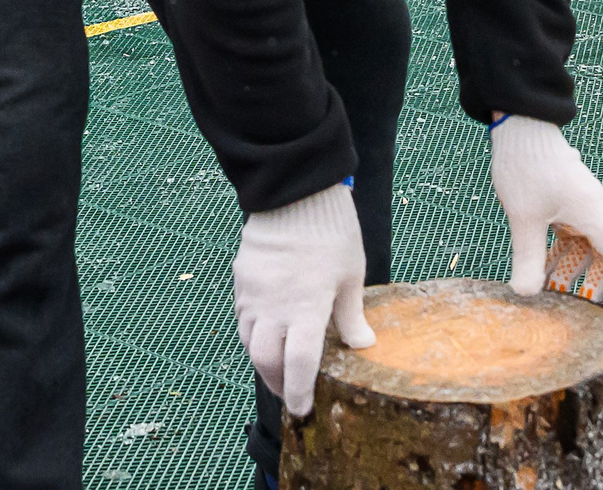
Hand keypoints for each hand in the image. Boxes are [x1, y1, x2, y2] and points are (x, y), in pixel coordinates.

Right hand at [233, 184, 370, 418]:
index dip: (299, 392)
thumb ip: (351, 315)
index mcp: (306, 308)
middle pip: (266, 361)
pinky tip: (265, 336)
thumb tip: (362, 345)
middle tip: (290, 395)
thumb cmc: (331, 231)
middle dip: (277, 384)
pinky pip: (242, 318)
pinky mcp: (241, 280)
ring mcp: (253, 294)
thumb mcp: (351, 274)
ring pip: (249, 343)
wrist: (294, 192)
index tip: (303, 409)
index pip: (298, 364)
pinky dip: (252, 335)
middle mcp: (274, 307)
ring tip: (277, 371)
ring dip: (262, 363)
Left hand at [489, 117, 602, 310]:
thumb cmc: (526, 165)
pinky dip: (561, 248)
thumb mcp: (524, 217)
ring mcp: (578, 200)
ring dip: (573, 265)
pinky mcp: (564, 195)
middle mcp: (591, 207)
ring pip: (584, 241)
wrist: (520, 124)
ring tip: (554, 289)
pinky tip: (541, 262)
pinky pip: (570, 229)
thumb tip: (526, 293)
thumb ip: (528, 256)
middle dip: (596, 279)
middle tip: (583, 306)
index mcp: (591, 212)